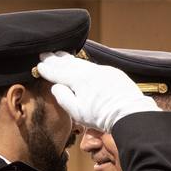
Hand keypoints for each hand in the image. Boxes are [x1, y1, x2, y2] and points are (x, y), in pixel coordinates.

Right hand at [36, 52, 157, 130]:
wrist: (131, 114)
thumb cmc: (102, 116)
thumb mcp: (77, 111)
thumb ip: (63, 97)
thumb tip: (56, 86)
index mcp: (79, 79)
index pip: (58, 72)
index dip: (47, 69)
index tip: (39, 65)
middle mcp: (90, 71)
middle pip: (69, 63)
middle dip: (56, 59)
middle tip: (45, 54)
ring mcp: (104, 70)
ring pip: (82, 62)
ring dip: (69, 59)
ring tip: (60, 55)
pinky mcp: (114, 73)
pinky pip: (94, 66)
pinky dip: (84, 64)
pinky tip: (81, 64)